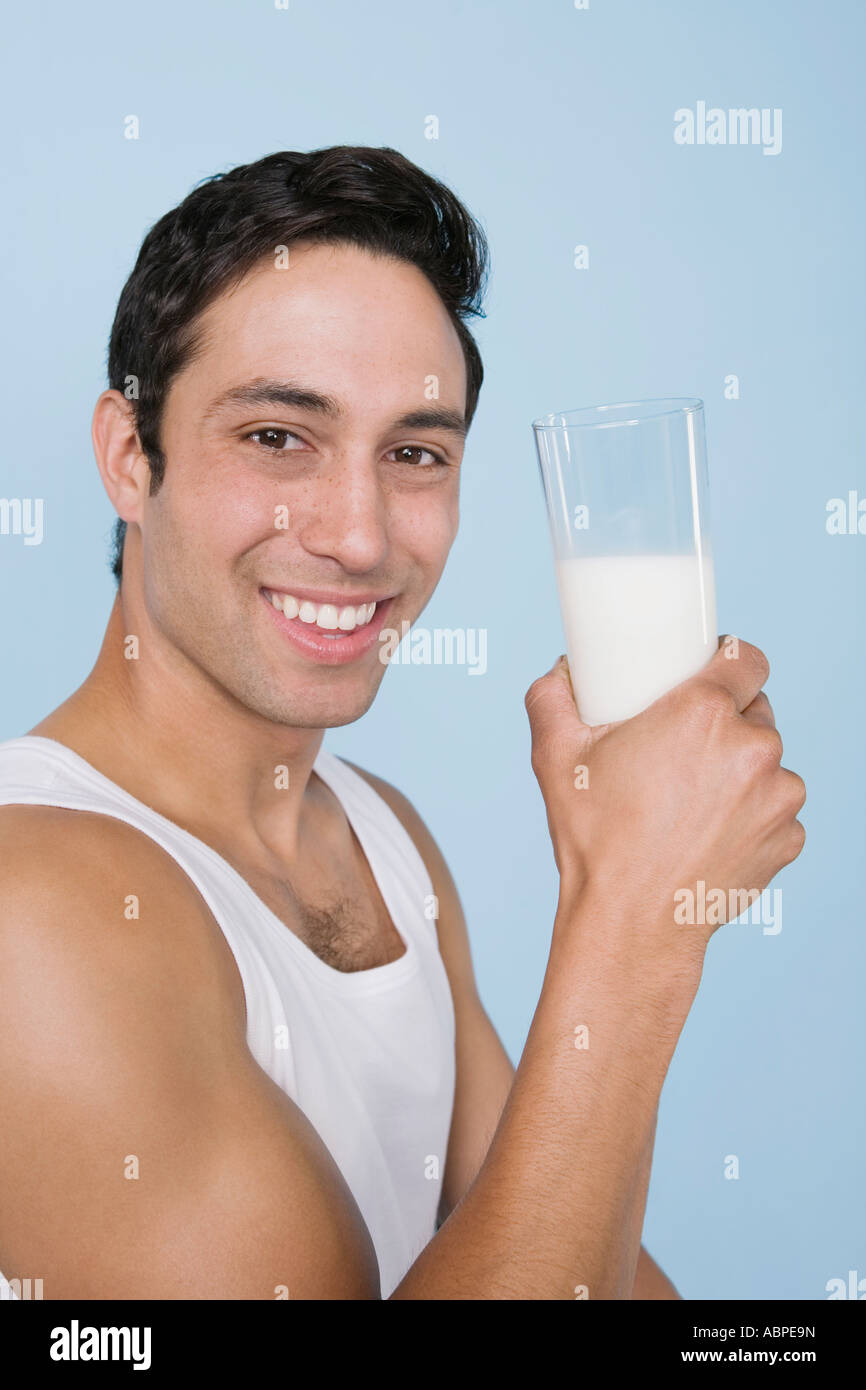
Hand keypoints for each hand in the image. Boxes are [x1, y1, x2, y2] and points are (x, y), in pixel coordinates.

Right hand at [524, 640, 805, 960]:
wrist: (631, 924)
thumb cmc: (595, 840)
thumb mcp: (555, 758)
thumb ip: (551, 697)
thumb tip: (562, 671)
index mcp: (703, 712)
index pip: (745, 658)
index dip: (729, 661)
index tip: (710, 674)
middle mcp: (753, 747)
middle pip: (755, 710)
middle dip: (726, 721)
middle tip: (682, 746)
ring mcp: (778, 796)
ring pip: (767, 763)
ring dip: (741, 770)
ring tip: (693, 798)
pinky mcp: (788, 838)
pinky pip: (776, 810)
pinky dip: (752, 815)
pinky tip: (711, 832)